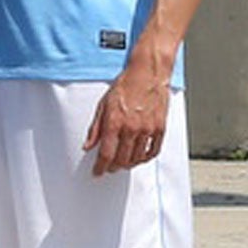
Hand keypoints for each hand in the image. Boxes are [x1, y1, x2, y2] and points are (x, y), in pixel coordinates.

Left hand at [85, 61, 170, 175]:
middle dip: (113, 167)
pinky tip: (139, 158)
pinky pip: (153, 151)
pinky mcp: (160, 128)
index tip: (97, 172)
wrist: (147, 74)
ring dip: (128, 164)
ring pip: (137, 157)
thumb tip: (88, 145)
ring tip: (122, 164)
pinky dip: (145, 158)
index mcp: (114, 123)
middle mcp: (132, 128)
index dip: (100, 167)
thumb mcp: (102, 105)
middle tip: (108, 168)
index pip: (106, 153)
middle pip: (121, 159)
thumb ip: (95, 128)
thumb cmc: (125, 86)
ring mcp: (148, 129)